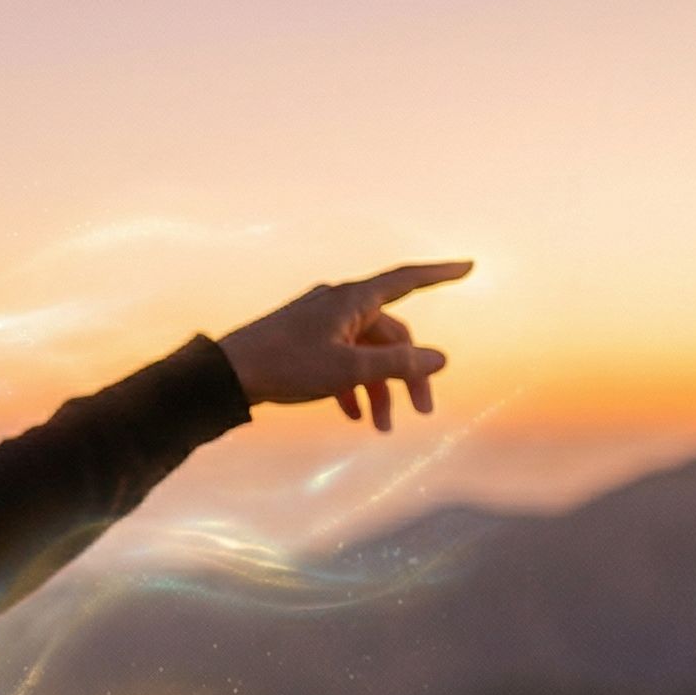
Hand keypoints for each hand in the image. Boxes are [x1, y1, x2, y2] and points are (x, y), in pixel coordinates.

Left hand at [215, 260, 467, 430]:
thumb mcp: (348, 369)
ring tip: (380, 428)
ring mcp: (320, 323)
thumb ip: (397, 364)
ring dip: (378, 388)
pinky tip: (354, 415)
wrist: (226, 375)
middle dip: (407, 373)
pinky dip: (351, 385)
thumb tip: (440, 359)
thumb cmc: (286, 366)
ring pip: (365, 353)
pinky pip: (340, 361)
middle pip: (391, 334)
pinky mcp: (304, 343)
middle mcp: (338, 304)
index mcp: (352, 300)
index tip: (469, 266)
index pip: (406, 279)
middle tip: (420, 412)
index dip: (440, 273)